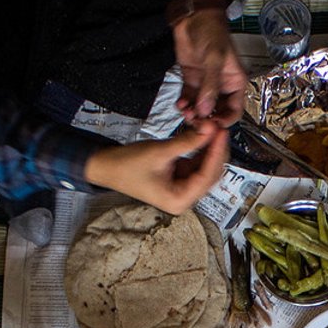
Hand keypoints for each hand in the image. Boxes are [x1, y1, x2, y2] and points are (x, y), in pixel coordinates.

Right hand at [85, 119, 227, 213]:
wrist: (106, 167)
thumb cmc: (126, 165)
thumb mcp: (159, 151)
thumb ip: (187, 141)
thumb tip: (209, 130)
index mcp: (179, 200)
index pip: (207, 176)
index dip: (216, 152)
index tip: (220, 133)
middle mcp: (184, 199)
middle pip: (211, 174)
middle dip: (215, 150)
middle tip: (217, 127)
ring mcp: (183, 189)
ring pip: (206, 167)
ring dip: (208, 148)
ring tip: (209, 127)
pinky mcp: (180, 178)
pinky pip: (197, 163)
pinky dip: (200, 149)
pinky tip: (202, 134)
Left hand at [172, 6, 246, 125]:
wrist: (192, 18)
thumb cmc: (211, 32)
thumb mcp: (214, 58)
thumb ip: (210, 85)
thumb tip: (206, 110)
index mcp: (235, 82)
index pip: (234, 110)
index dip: (225, 121)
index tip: (212, 126)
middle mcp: (222, 86)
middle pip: (217, 113)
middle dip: (206, 120)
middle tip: (195, 122)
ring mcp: (205, 85)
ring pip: (201, 108)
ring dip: (193, 114)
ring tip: (186, 112)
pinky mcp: (191, 81)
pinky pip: (189, 99)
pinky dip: (184, 105)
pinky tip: (180, 104)